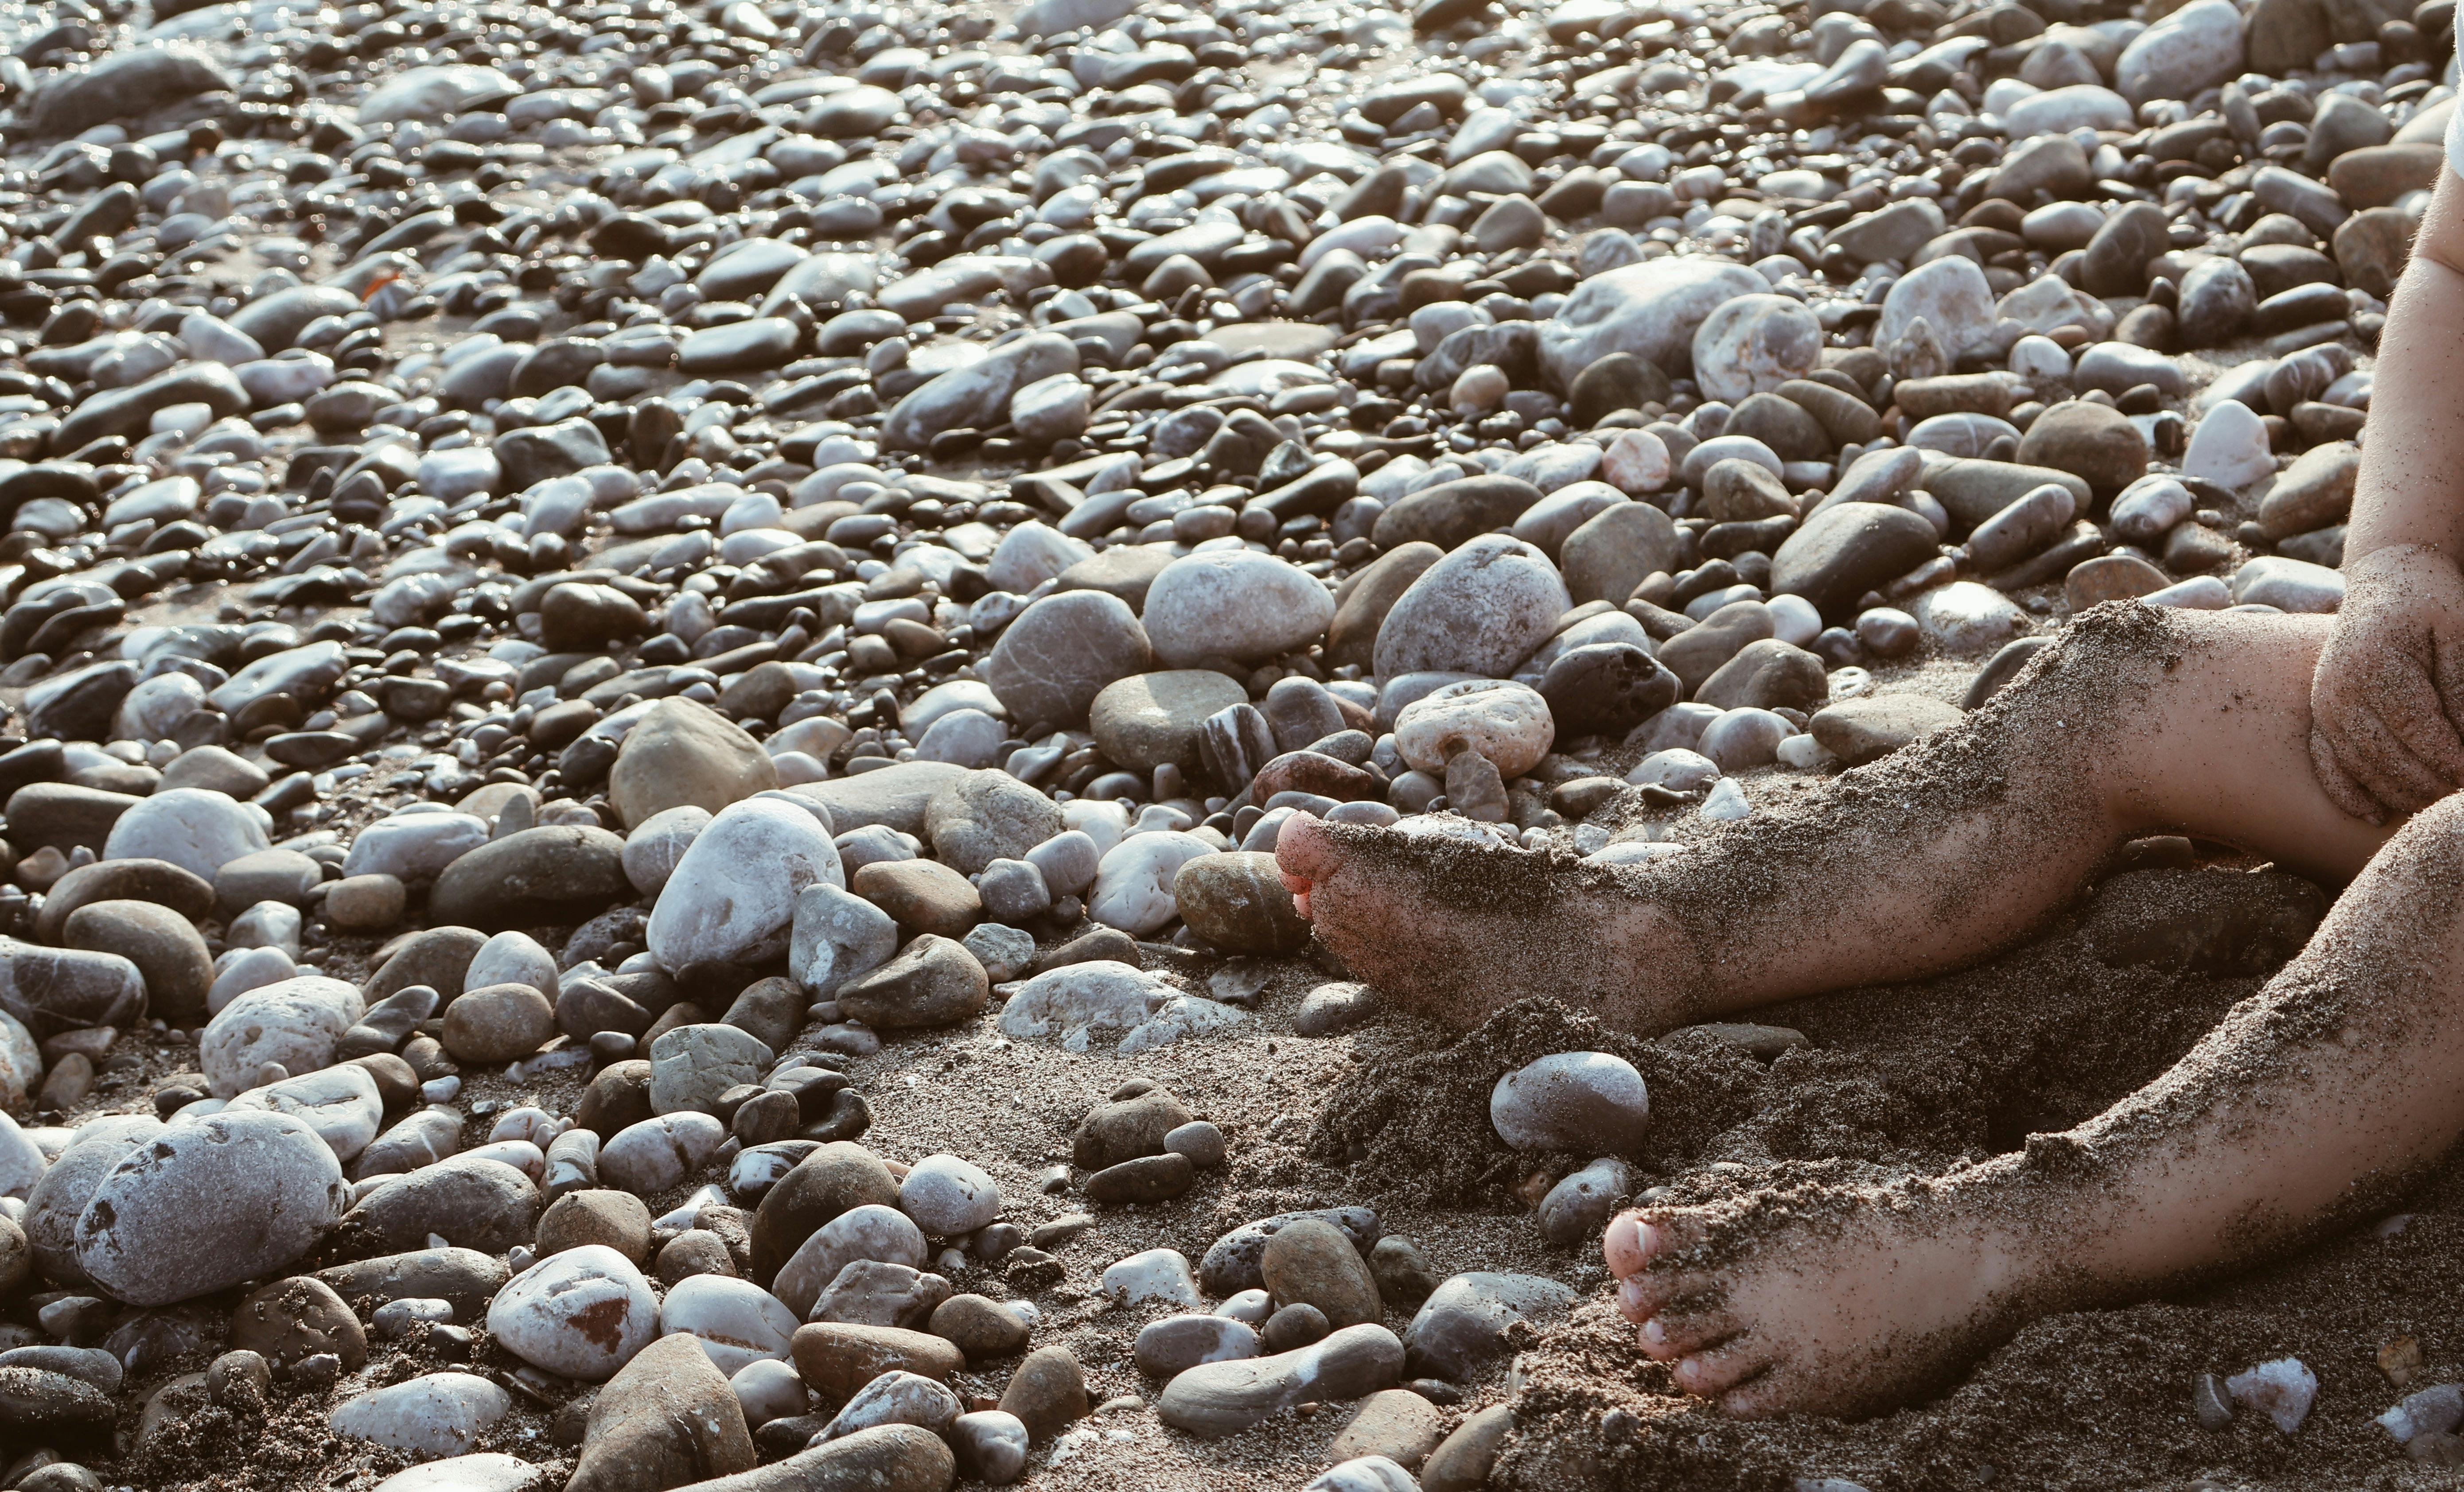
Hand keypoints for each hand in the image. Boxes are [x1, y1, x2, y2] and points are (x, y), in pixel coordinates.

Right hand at [2309, 544, 2463, 820]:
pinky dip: (2349, 792)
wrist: (2387, 578)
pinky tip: (2375, 815)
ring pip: (2360, 765)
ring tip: (2435, 805)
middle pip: (2385, 754)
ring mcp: (2326, 703)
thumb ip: (2462, 688)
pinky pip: (2328, 763)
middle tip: (2457, 799)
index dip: (2449, 760)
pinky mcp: (2322, 715)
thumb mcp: (2460, 634)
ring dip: (2399, 793)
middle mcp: (2339, 687)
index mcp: (2374, 661)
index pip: (2416, 726)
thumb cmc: (2432, 604)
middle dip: (2429, 785)